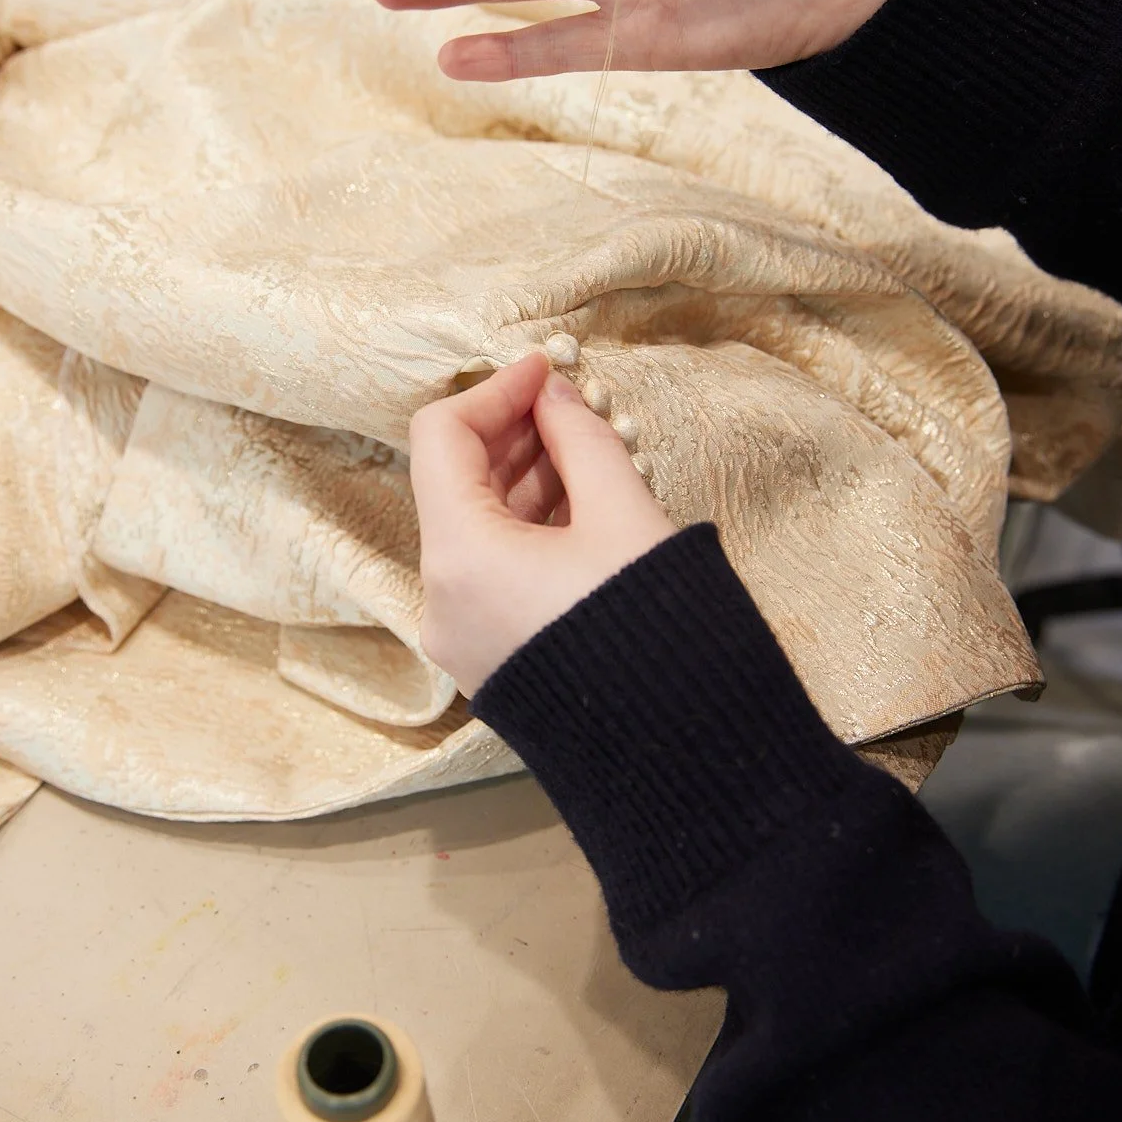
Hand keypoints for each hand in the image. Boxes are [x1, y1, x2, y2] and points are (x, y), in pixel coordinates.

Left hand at [410, 350, 674, 695]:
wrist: (679, 751)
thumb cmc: (657, 630)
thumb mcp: (624, 516)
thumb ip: (581, 441)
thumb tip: (552, 395)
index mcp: (460, 558)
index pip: (442, 438)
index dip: (495, 390)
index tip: (547, 370)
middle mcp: (441, 600)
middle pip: (453, 485)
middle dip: (511, 435)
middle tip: (570, 406)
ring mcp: (461, 637)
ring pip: (475, 531)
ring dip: (523, 482)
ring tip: (586, 453)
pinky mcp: (489, 661)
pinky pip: (491, 575)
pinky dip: (526, 532)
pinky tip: (581, 509)